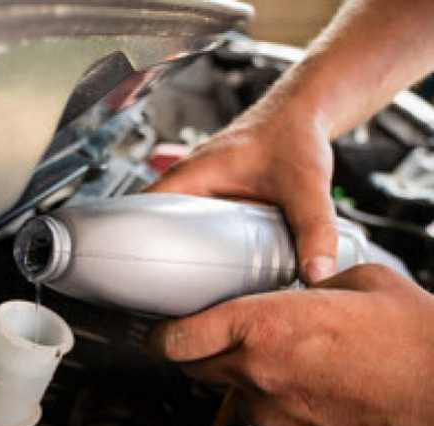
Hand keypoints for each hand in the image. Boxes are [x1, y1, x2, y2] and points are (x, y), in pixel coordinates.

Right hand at [146, 104, 337, 282]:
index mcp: (192, 175)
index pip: (141, 209)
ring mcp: (198, 189)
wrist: (303, 114)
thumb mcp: (306, 186)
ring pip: (170, 226)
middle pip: (151, 224)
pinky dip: (192, 244)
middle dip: (150, 257)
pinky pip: (190, 224)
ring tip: (175, 289)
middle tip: (157, 293)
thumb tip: (316, 273)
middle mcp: (188, 181)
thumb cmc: (294, 133)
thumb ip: (314, 230)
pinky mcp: (213, 198)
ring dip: (171, 252)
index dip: (128, 238)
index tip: (131, 269)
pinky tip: (206, 269)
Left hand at [150, 265, 433, 425]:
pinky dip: (284, 420)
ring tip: (304, 376)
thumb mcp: (367, 283)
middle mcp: (259, 376)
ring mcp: (274, 422)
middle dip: (206, 356)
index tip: (162, 334)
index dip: (164, 335)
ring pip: (239, 401)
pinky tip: (321, 407)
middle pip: (198, 369)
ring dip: (256, 388)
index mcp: (266, 326)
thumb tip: (307, 283)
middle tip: (235, 346)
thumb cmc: (423, 346)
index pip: (179, 337)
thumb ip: (318, 281)